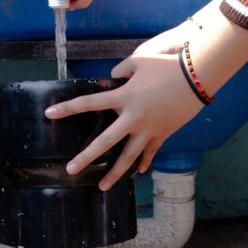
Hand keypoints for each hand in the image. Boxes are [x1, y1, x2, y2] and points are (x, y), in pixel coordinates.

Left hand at [44, 42, 202, 190]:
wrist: (198, 76)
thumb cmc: (167, 65)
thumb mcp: (139, 61)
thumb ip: (121, 70)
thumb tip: (112, 79)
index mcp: (124, 97)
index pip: (88, 103)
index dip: (67, 108)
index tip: (49, 115)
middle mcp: (133, 117)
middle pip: (105, 142)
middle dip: (86, 157)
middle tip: (70, 170)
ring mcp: (149, 129)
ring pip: (129, 157)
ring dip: (115, 173)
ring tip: (102, 187)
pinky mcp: (163, 133)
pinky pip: (151, 152)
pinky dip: (145, 162)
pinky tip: (138, 173)